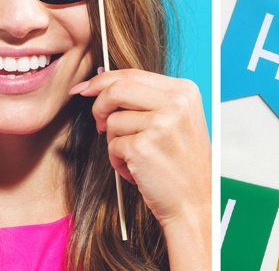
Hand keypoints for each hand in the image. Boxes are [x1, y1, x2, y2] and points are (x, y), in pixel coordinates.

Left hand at [68, 69, 210, 267]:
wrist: (194, 202)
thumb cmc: (182, 163)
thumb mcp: (177, 119)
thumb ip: (147, 98)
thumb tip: (100, 84)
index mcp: (184, 91)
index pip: (133, 74)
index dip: (103, 81)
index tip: (84, 89)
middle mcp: (176, 103)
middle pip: (116, 89)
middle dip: (99, 106)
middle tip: (100, 124)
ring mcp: (160, 124)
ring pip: (112, 120)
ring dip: (115, 141)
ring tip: (136, 156)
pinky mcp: (143, 146)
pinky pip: (112, 145)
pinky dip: (118, 160)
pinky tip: (137, 169)